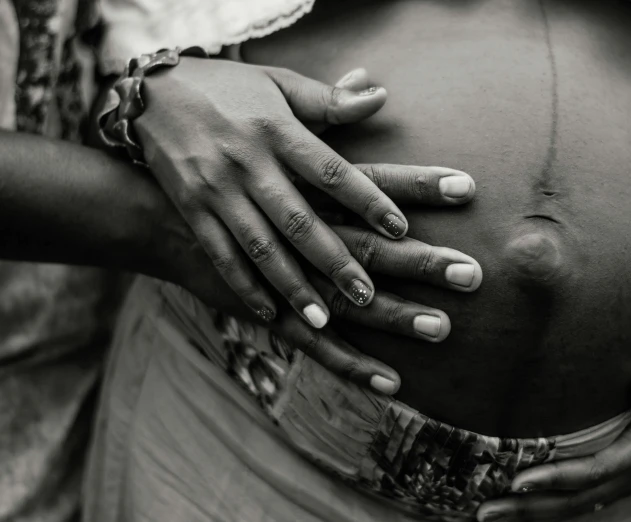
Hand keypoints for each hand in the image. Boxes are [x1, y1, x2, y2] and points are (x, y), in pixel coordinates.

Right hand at [134, 57, 473, 326]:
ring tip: (322, 318)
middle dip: (333, 260)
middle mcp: (249, 162)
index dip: (367, 200)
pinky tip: (271, 313)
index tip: (400, 228)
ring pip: (260, 246)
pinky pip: (221, 253)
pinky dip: (245, 285)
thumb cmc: (229, 89)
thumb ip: (329, 99)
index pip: (332, 170)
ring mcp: (217, 189)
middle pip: (298, 219)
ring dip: (292, 285)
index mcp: (278, 129)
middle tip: (367, 295)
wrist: (151, 94)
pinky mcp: (192, 208)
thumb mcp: (279, 84)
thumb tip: (380, 94)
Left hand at [476, 357, 630, 521]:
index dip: (555, 478)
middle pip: (574, 499)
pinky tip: (520, 501)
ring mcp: (626, 479)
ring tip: (487, 512)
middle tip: (482, 511)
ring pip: (574, 504)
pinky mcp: (621, 473)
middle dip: (527, 508)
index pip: (594, 471)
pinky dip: (548, 502)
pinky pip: (580, 496)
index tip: (517, 479)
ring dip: (531, 511)